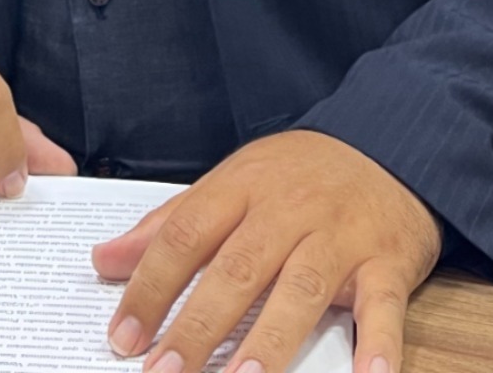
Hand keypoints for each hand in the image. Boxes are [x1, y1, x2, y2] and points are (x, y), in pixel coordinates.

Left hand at [92, 130, 440, 372]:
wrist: (388, 146)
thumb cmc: (300, 175)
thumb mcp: (233, 181)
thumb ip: (171, 223)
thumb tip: (104, 259)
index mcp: (243, 186)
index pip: (187, 233)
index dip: (151, 284)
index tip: (123, 336)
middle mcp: (289, 209)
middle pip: (238, 268)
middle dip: (199, 324)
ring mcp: (339, 236)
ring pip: (301, 288)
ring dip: (270, 341)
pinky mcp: (387, 262)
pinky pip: (383, 306)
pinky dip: (377, 346)